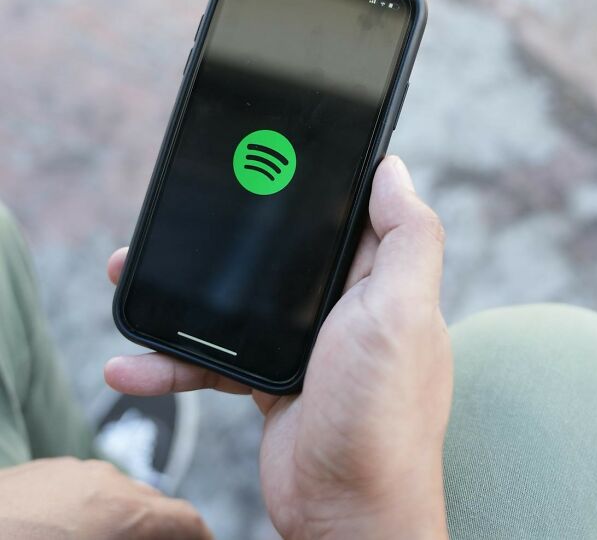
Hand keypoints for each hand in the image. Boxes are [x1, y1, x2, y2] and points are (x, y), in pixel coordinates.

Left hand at [0, 457, 211, 539]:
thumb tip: (150, 537)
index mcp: (124, 512)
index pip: (187, 520)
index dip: (202, 538)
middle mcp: (107, 481)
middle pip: (155, 506)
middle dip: (163, 533)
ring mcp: (73, 471)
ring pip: (120, 495)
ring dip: (128, 522)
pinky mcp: (44, 471)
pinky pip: (86, 490)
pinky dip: (95, 512)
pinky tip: (71, 536)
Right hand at [105, 155, 451, 539]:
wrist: (345, 514)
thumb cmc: (383, 416)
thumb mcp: (401, 314)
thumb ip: (407, 238)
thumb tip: (393, 169)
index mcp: (378, 278)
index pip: (346, 211)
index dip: (312, 182)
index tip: (268, 154)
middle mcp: (343, 303)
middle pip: (281, 251)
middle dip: (232, 235)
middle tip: (184, 216)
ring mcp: (304, 341)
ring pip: (237, 300)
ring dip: (186, 293)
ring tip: (128, 276)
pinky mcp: (270, 378)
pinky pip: (215, 356)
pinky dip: (175, 360)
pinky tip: (132, 365)